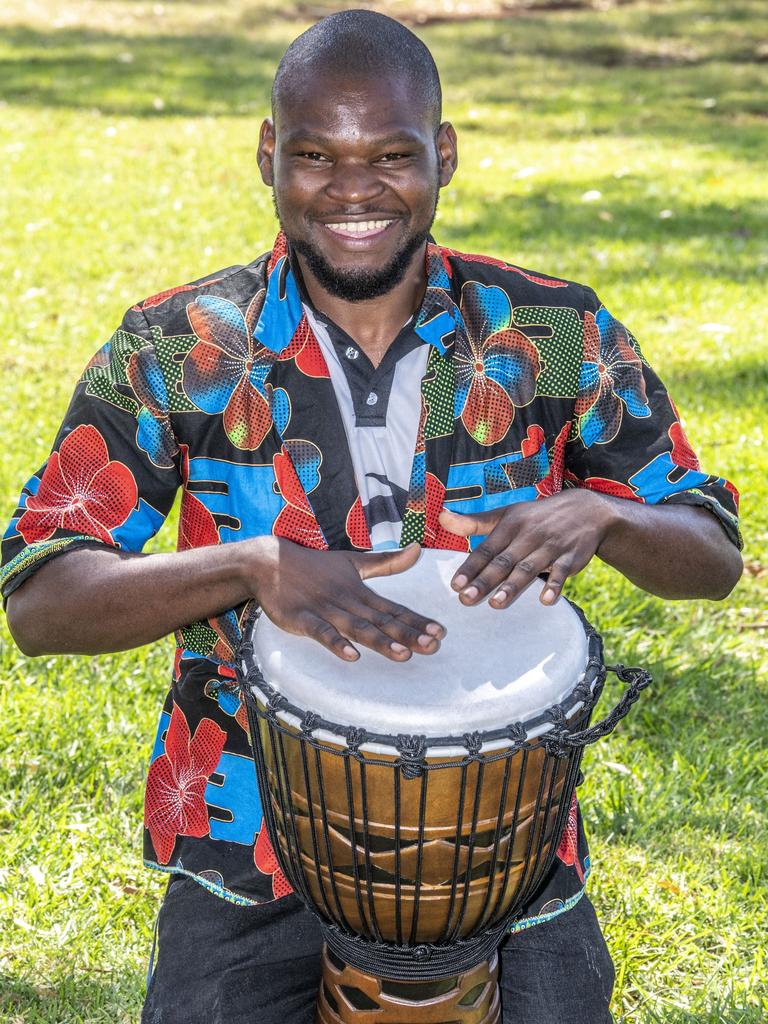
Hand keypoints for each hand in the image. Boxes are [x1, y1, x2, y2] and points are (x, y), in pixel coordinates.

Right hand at [245, 538, 444, 661]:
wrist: (269, 562)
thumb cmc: (313, 565)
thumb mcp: (352, 561)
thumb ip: (386, 562)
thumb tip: (418, 550)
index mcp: (361, 591)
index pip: (394, 608)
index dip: (417, 620)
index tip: (440, 631)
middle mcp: (348, 601)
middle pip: (382, 621)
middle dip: (408, 633)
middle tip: (433, 645)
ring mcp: (326, 610)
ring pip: (357, 627)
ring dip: (380, 641)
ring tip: (403, 654)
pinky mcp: (303, 618)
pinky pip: (322, 632)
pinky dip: (336, 643)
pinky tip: (352, 656)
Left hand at [438, 490, 616, 607]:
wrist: (586, 510)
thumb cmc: (537, 516)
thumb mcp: (507, 514)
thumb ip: (475, 522)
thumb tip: (441, 517)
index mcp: (510, 526)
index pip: (486, 549)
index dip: (471, 567)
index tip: (455, 584)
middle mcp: (528, 536)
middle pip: (504, 561)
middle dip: (485, 581)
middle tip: (466, 599)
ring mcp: (550, 547)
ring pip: (529, 568)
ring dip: (514, 586)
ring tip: (497, 603)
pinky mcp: (571, 557)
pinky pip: (561, 573)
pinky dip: (554, 585)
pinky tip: (546, 600)